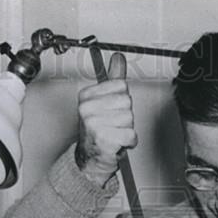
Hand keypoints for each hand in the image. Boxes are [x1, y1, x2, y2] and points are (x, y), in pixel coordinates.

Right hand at [75, 52, 136, 186]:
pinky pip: (130, 134)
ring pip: (129, 118)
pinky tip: (118, 142)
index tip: (111, 110)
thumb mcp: (103, 102)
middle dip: (125, 116)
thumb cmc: (98, 131)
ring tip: (114, 133)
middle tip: (113, 124)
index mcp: (87, 96)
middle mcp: (88, 108)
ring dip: (126, 129)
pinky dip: (128, 141)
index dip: (121, 100)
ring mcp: (94, 123)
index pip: (121, 86)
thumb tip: (118, 58)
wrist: (90, 159)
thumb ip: (113, 79)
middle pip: (127, 102)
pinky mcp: (103, 138)